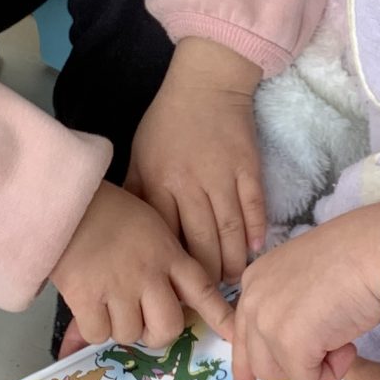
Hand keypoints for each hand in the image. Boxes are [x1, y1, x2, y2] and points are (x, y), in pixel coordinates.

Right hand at [53, 181, 235, 353]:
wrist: (66, 198)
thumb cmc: (109, 210)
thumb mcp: (150, 225)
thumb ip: (163, 260)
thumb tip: (169, 297)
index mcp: (168, 254)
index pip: (202, 289)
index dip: (220, 316)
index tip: (234, 335)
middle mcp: (149, 274)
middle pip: (168, 327)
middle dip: (156, 333)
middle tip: (142, 322)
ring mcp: (119, 286)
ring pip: (131, 333)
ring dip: (120, 327)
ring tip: (108, 303)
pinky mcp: (87, 296)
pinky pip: (98, 333)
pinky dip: (93, 328)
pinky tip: (88, 307)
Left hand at [127, 36, 266, 283]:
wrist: (207, 84)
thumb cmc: (167, 122)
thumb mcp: (139, 154)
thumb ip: (135, 193)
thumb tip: (124, 232)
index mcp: (159, 182)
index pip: (166, 235)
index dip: (171, 265)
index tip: (173, 288)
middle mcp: (191, 184)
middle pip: (200, 241)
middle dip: (205, 274)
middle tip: (208, 296)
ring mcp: (223, 176)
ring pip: (229, 230)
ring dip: (231, 260)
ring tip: (232, 281)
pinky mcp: (249, 168)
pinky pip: (254, 206)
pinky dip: (256, 230)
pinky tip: (255, 251)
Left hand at [230, 202, 379, 379]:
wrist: (375, 252)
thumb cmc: (355, 256)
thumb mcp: (307, 276)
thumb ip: (289, 302)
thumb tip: (292, 337)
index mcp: (255, 280)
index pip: (241, 332)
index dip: (246, 362)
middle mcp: (252, 300)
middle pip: (257, 359)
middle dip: (289, 364)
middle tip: (324, 354)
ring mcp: (267, 323)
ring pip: (277, 373)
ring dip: (312, 366)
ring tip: (341, 340)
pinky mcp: (290, 344)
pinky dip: (333, 371)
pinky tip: (349, 346)